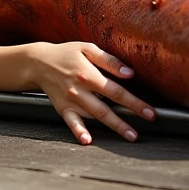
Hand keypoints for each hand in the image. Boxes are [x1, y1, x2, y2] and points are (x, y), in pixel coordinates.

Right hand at [26, 41, 155, 144]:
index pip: (116, 91)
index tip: (150, 112)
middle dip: (125, 121)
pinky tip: (87, 140)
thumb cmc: (67, 53)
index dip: (134, 103)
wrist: (39, 62)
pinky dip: (79, 131)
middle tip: (141, 131)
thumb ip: (109, 61)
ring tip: (128, 136)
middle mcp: (80, 89)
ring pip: (94, 116)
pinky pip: (71, 122)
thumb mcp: (87, 48)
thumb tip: (130, 73)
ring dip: (111, 127)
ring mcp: (70, 100)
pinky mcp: (62, 108)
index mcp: (88, 74)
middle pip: (106, 108)